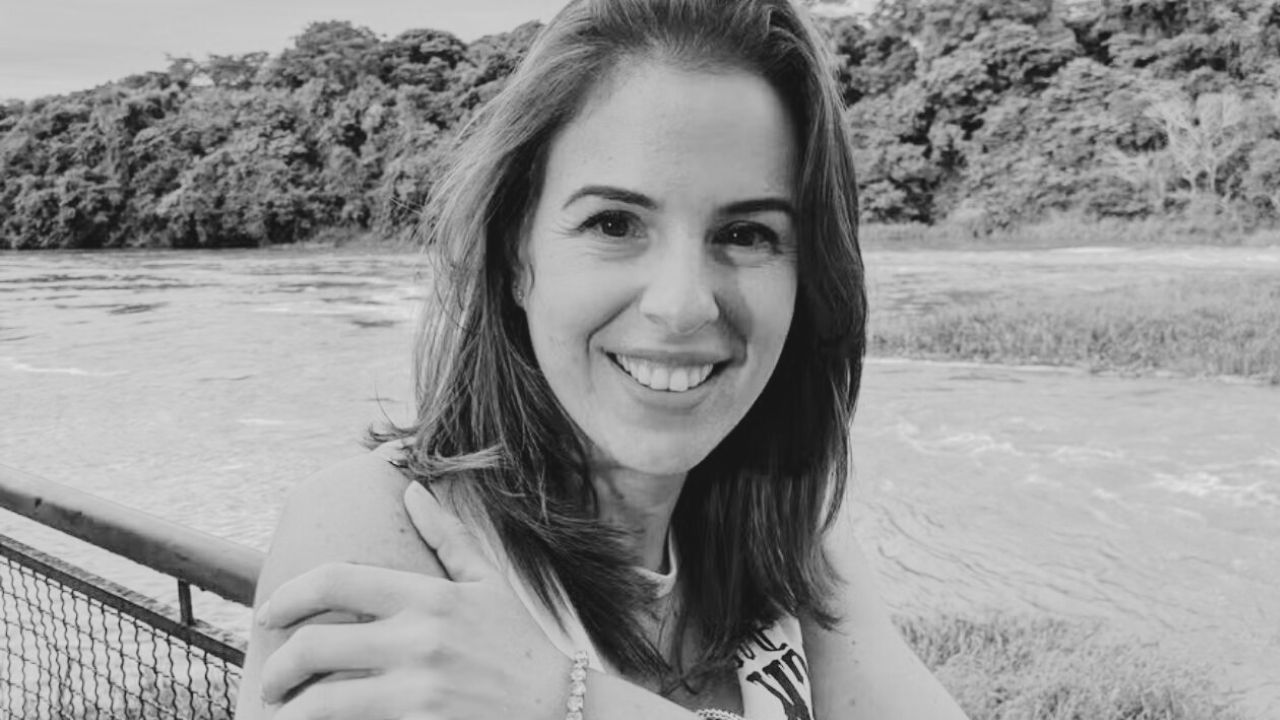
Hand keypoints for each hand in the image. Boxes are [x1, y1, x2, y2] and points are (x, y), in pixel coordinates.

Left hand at [256, 482, 570, 719]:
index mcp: (430, 597)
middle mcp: (420, 640)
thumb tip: (413, 488)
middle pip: (316, 646)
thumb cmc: (523, 647)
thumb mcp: (490, 585)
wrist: (565, 712)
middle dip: (279, 668)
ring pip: (322, 703)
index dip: (290, 596)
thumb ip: (448, 536)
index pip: (336, 581)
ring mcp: (420, 691)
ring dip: (292, 713)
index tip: (269, 615)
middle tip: (271, 681)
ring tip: (283, 717)